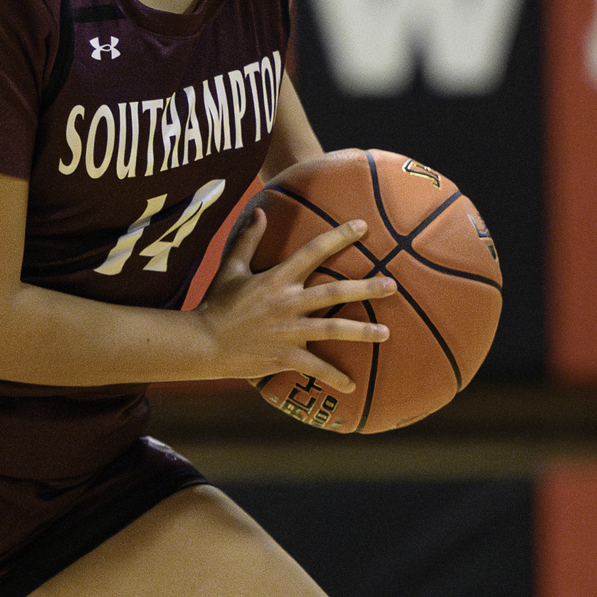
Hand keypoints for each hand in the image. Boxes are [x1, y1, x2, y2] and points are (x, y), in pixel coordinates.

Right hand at [195, 212, 395, 393]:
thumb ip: (247, 240)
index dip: (338, 237)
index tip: (363, 227)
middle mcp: (287, 303)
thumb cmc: (216, 304)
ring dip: (362, 332)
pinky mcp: (284, 355)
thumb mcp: (230, 268)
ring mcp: (288, 331)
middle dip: (366, 288)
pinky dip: (333, 377)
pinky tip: (352, 386)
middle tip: (393, 286)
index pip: (313, 252)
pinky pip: (314, 367)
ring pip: (333, 329)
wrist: (204, 342)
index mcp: (276, 279)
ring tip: (386, 333)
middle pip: (334, 293)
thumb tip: (259, 210)